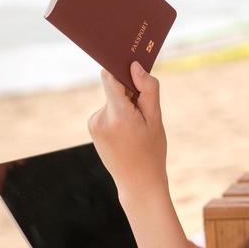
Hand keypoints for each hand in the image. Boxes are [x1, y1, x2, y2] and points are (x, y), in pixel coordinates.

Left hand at [87, 60, 167, 198]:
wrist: (138, 183)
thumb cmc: (151, 151)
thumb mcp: (156, 119)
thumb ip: (147, 89)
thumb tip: (135, 66)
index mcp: (118, 115)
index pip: (110, 77)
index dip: (121, 68)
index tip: (133, 64)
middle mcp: (100, 118)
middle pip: (114, 88)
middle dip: (130, 92)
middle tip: (145, 110)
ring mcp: (93, 123)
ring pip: (112, 98)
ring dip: (125, 104)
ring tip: (137, 127)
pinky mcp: (92, 127)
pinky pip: (107, 109)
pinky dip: (118, 113)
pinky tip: (127, 132)